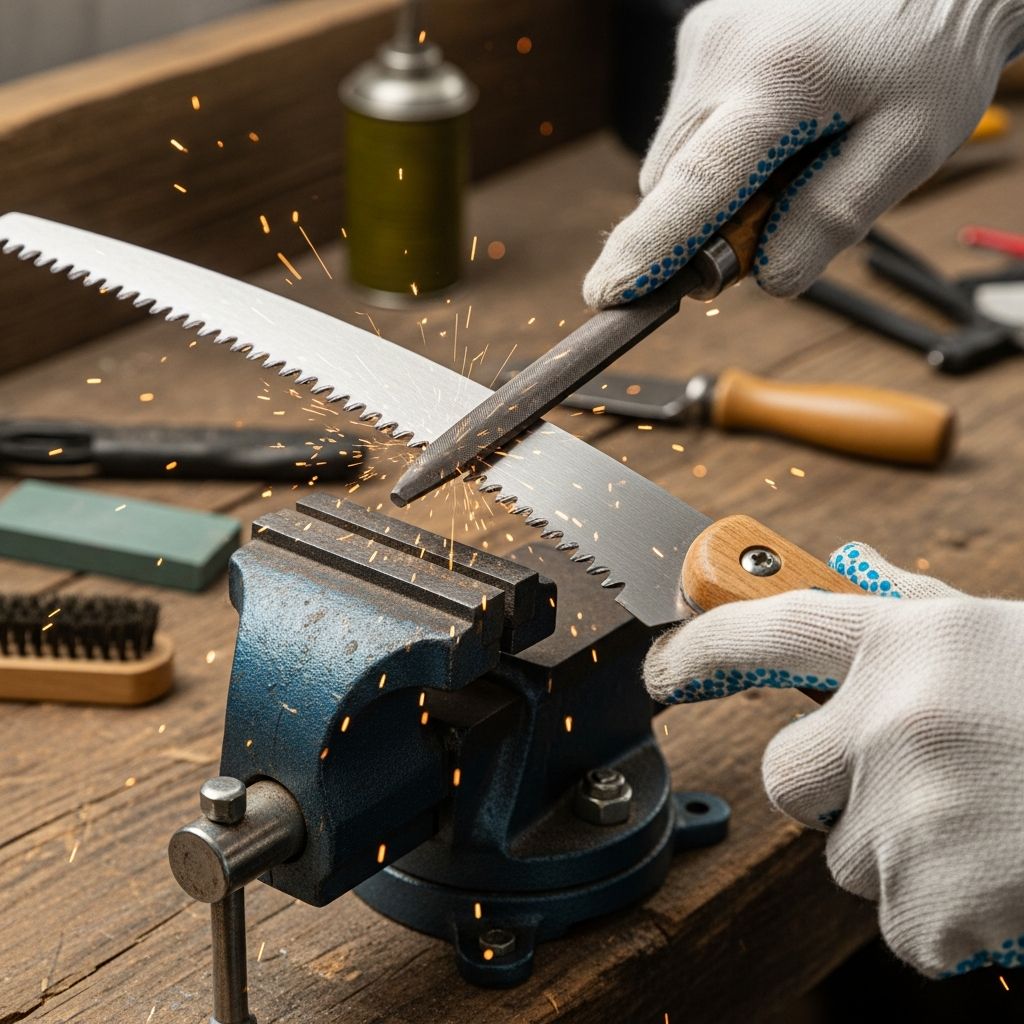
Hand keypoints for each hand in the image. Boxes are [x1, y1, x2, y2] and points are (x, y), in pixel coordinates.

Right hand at [584, 0, 1023, 305]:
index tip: (608, 295)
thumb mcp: (910, 146)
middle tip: (767, 231)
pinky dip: (718, 147)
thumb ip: (833, 217)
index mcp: (779, 82)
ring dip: (712, 187)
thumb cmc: (929, 50)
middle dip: (701, 226)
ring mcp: (706, 38)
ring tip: (787, 160)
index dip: (648, 250)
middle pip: (672, 183)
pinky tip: (775, 125)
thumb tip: (765, 276)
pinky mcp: (703, 34)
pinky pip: (689, 121)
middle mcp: (722, 53)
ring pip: (675, 156)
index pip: (694, 185)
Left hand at [644, 542, 1023, 977]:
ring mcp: (909, 810)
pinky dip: (945, 919)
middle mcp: (892, 718)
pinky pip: (902, 924)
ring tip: (987, 825)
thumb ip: (919, 606)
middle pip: (785, 774)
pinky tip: (1005, 881)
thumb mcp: (1000, 634)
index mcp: (908, 641)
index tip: (660, 665)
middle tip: (906, 781)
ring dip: (901, 853)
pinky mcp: (937, 898)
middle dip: (826, 788)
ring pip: (846, 856)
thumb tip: (856, 569)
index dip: (701, 644)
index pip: (770, 629)